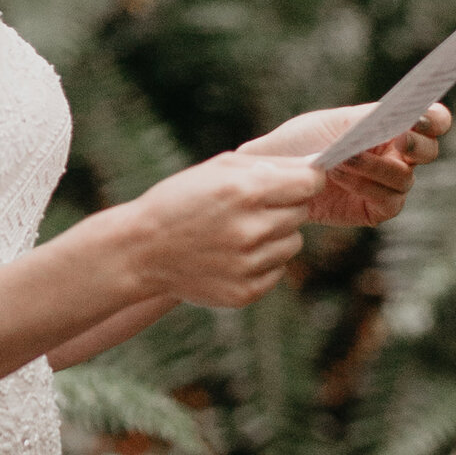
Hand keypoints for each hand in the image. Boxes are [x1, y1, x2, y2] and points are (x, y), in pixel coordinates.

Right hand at [127, 152, 321, 308]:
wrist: (142, 250)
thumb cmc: (181, 200)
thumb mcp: (218, 168)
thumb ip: (268, 164)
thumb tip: (313, 167)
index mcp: (246, 191)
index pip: (310, 183)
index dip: (305, 180)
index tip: (296, 182)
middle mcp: (252, 228)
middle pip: (302, 212)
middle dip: (284, 206)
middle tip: (252, 207)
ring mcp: (250, 264)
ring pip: (293, 243)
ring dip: (275, 235)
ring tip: (239, 231)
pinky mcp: (247, 291)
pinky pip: (278, 269)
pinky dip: (263, 261)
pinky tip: (233, 254)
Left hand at [252, 102, 449, 228]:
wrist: (277, 172)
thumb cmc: (306, 139)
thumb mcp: (337, 122)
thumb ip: (372, 118)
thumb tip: (403, 115)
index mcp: (395, 127)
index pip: (433, 122)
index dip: (435, 119)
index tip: (421, 118)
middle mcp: (399, 156)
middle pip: (428, 151)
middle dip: (416, 145)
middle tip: (398, 139)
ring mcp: (391, 185)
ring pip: (404, 178)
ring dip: (374, 167)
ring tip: (341, 158)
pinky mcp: (377, 210)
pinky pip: (387, 200)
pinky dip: (363, 185)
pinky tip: (337, 175)